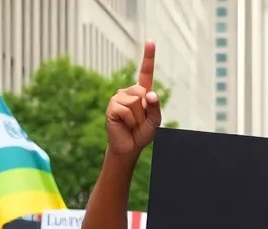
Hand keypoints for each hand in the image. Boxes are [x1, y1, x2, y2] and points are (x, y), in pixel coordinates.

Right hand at [106, 42, 161, 156]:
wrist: (129, 147)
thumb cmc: (142, 133)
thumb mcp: (155, 120)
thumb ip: (155, 107)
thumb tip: (150, 94)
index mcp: (141, 92)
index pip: (146, 72)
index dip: (148, 57)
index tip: (150, 41)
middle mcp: (129, 92)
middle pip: (142, 92)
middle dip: (145, 111)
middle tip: (139, 121)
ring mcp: (119, 98)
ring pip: (135, 102)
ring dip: (138, 118)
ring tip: (132, 124)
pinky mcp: (112, 106)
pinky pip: (126, 110)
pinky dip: (130, 121)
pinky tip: (125, 125)